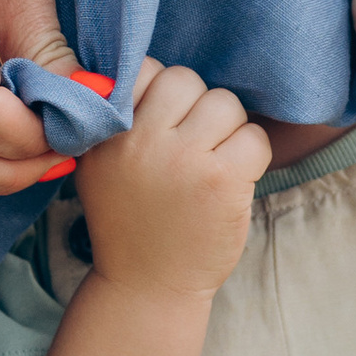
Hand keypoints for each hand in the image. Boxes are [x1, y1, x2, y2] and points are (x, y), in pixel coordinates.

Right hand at [75, 60, 272, 297]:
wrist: (147, 286)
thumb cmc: (130, 221)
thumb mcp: (100, 166)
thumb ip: (114, 119)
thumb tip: (143, 70)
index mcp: (108, 132)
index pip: (145, 69)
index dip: (161, 93)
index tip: (163, 123)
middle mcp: (142, 141)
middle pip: (187, 80)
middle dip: (197, 108)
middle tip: (194, 144)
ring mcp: (184, 159)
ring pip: (225, 104)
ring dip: (228, 130)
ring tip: (213, 163)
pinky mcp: (222, 181)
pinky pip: (255, 138)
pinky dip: (252, 156)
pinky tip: (233, 180)